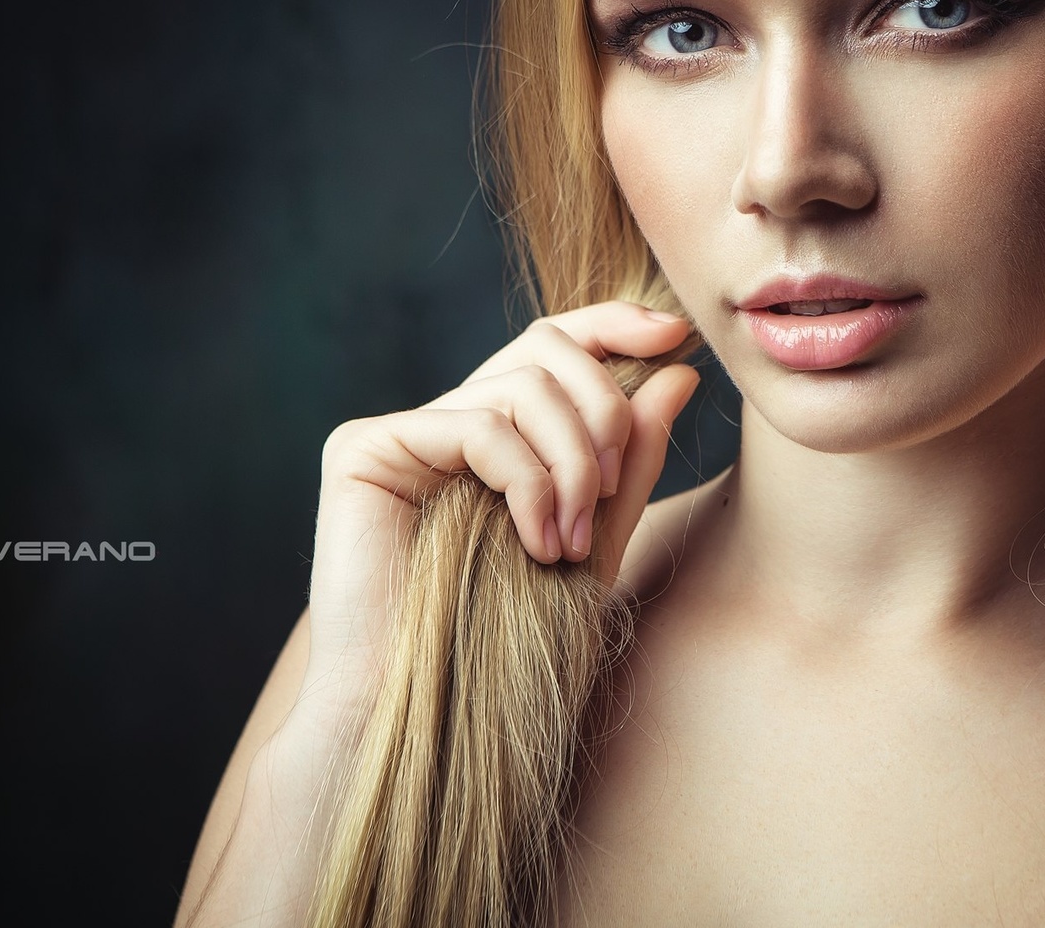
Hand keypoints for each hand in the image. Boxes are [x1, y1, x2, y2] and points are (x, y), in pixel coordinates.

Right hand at [300, 300, 701, 707]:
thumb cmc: (512, 646)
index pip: (554, 346)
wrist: (435, 718)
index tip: (674, 338)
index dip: (612, 325)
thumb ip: (631, 460)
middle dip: (602, 412)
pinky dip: (526, 483)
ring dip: (571, 465)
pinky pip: (474, 426)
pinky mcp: (364, 449)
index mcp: (498, 437)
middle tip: (611, 492)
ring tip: (571, 544)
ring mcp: (402, 434)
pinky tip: (536, 544)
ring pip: (519, 389)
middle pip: (542, 351)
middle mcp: (446, 423)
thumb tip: (679, 370)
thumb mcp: (597, 541)